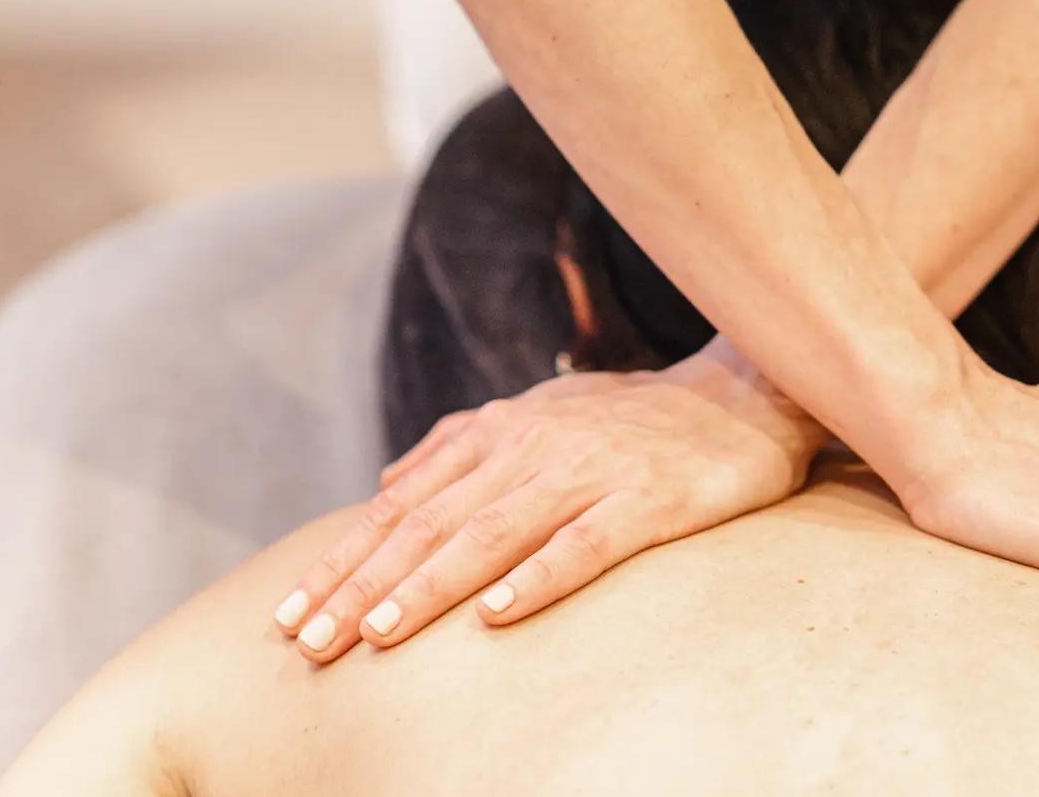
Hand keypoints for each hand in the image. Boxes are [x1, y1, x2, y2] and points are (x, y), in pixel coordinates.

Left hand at [270, 342, 829, 661]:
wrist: (747, 394)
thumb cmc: (638, 416)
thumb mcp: (544, 413)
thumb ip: (463, 442)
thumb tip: (389, 479)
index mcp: (502, 431)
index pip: (404, 505)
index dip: (346, 559)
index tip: (291, 612)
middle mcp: (534, 448)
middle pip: (432, 524)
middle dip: (363, 586)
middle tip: (309, 644)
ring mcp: (591, 472)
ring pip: (492, 534)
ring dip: (430, 586)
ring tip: (379, 634)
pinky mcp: (648, 500)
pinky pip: (584, 544)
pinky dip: (537, 577)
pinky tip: (497, 615)